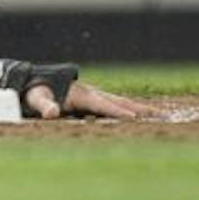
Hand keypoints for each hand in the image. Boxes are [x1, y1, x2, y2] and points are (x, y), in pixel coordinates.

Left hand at [24, 79, 155, 120]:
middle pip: (119, 102)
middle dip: (138, 109)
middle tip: (161, 116)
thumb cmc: (35, 92)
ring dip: (142, 109)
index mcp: (80, 95)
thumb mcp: (35, 98)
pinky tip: (146, 117)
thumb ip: (43, 106)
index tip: (132, 117)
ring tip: (163, 116)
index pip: (101, 104)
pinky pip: (118, 105)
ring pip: (122, 103)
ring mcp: (96, 96)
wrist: (36, 82)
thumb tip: (52, 113)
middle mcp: (92, 94)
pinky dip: (134, 110)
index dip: (116, 110)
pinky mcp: (96, 101)